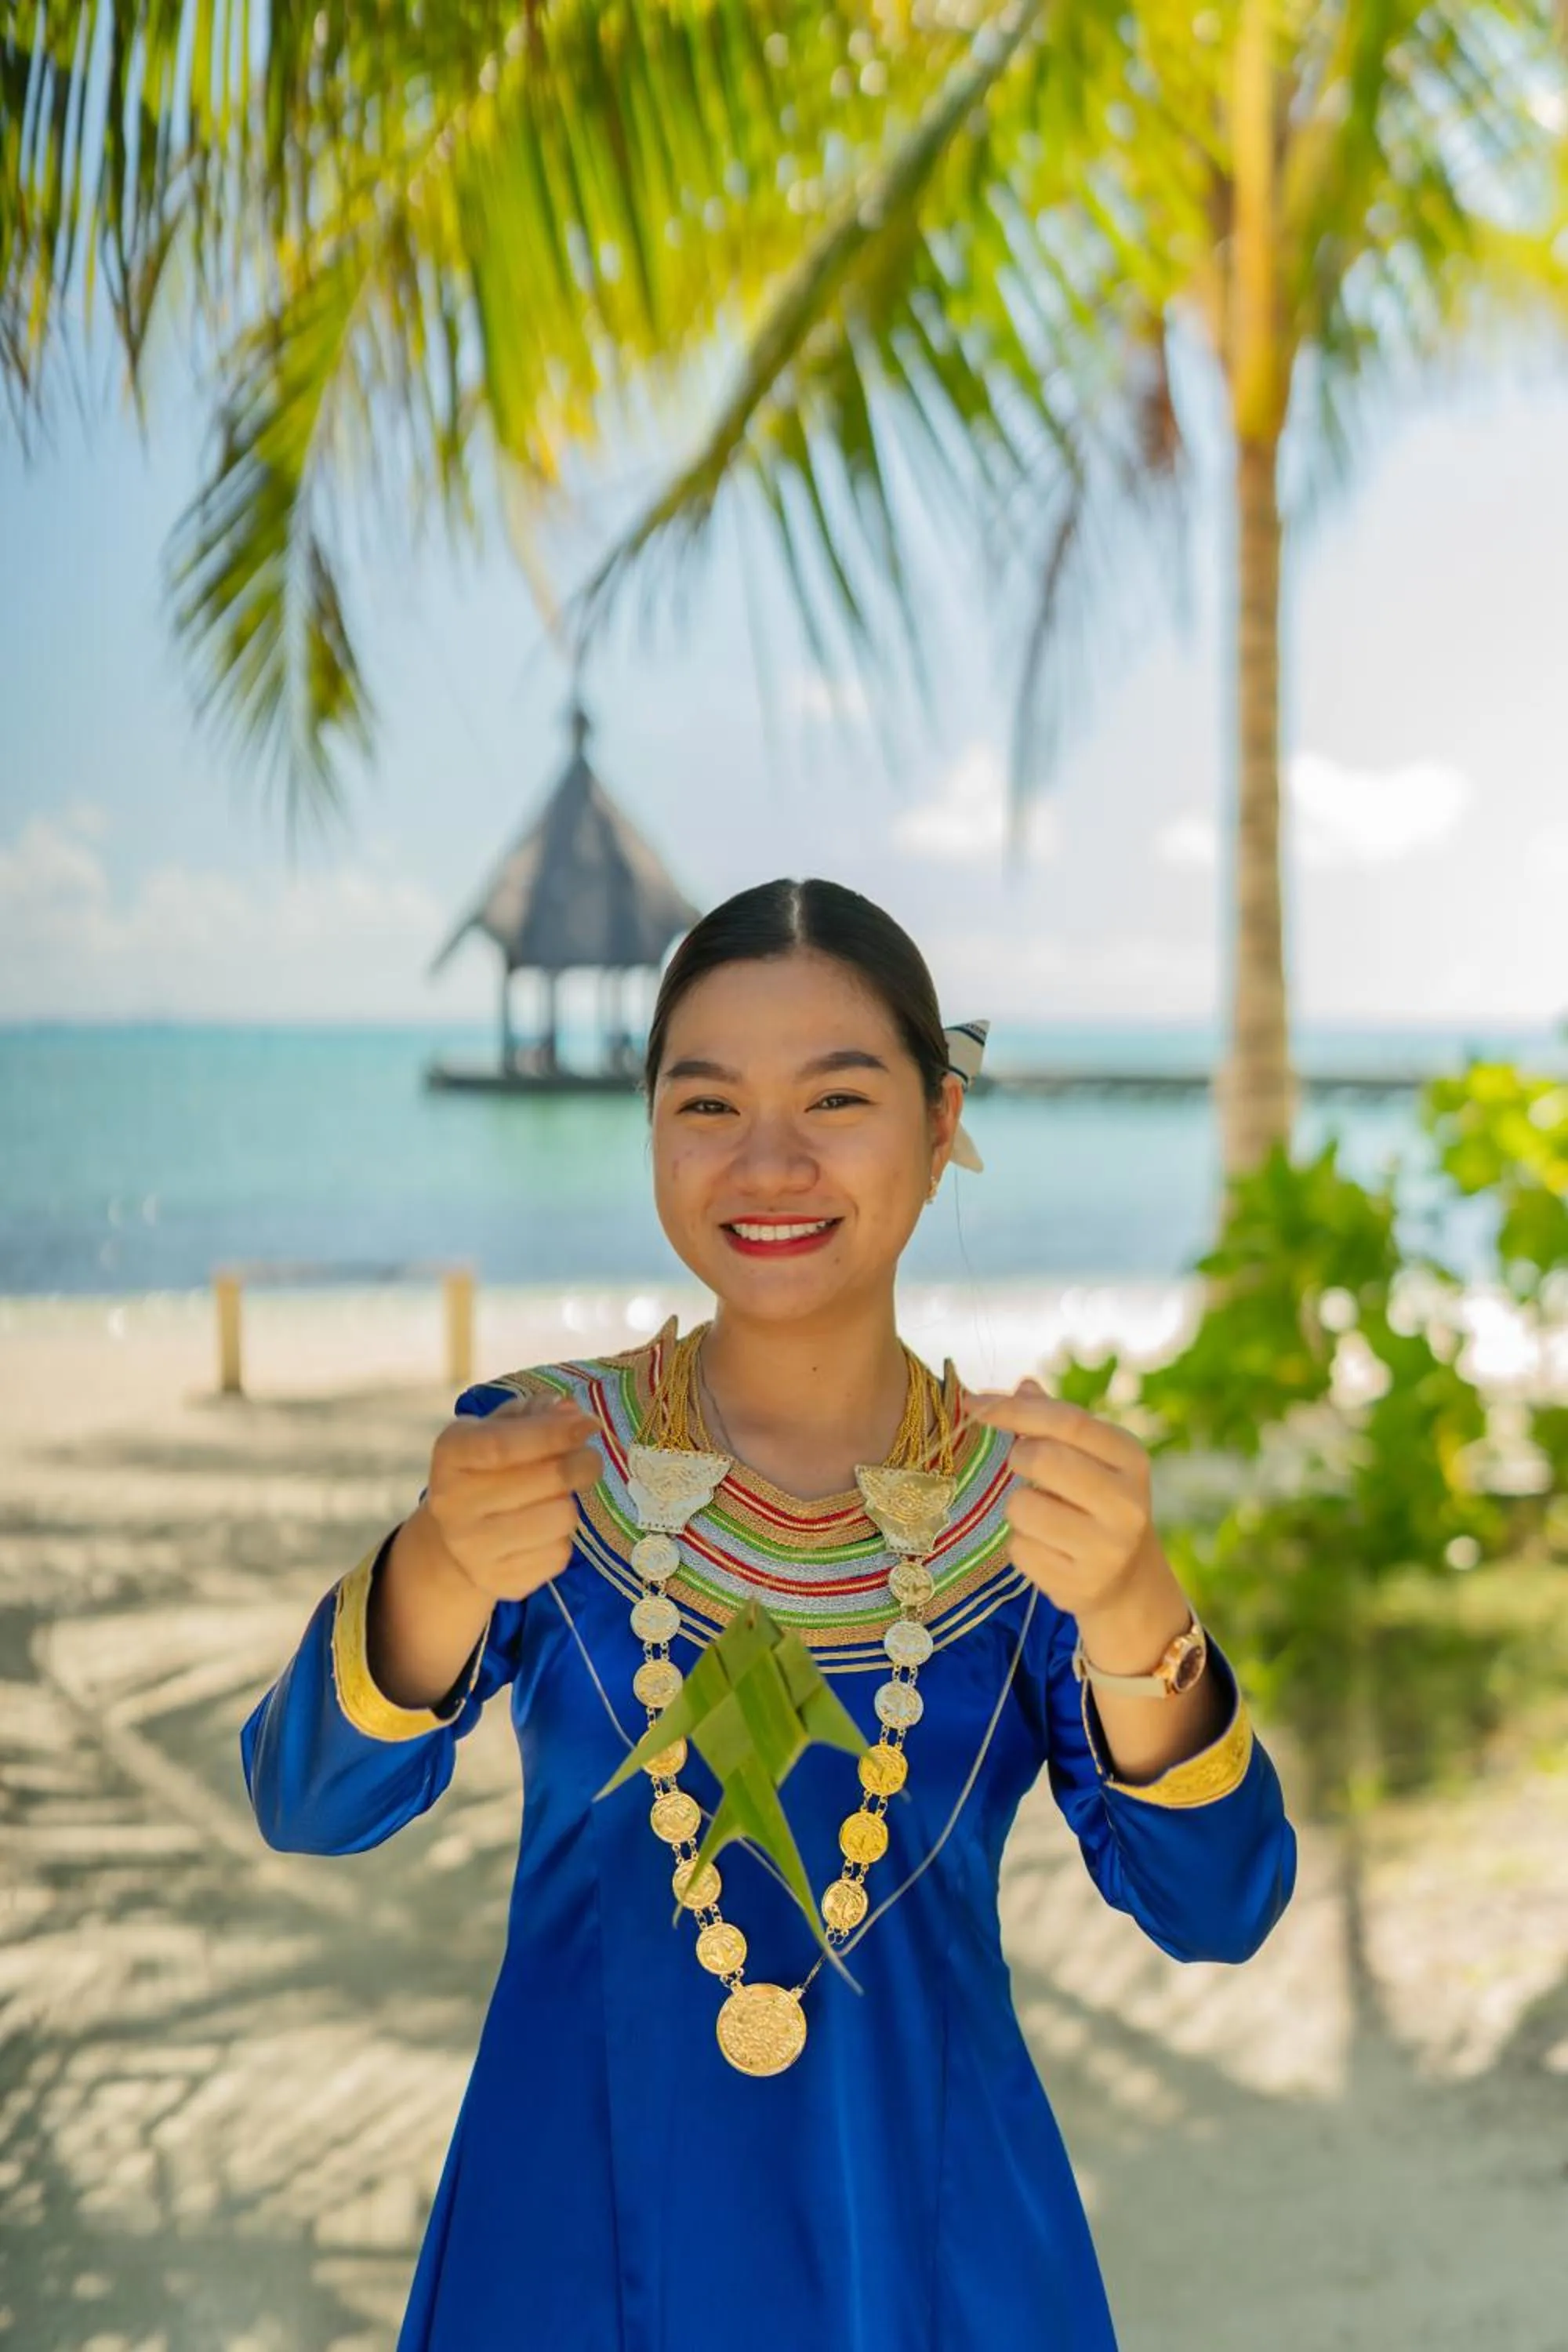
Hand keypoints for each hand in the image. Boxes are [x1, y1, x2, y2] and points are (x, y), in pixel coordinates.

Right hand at [422, 1395, 603, 1603]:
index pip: (503, 1445)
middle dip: (582, 1463)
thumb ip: (535, 1413)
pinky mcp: (499, 1582)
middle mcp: (453, 1504)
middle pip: (547, 1480)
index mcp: (450, 1454)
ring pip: (561, 1518)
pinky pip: (559, 1554)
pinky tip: (544, 1529)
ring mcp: (473, 1550)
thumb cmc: (489, 1468)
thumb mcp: (500, 1427)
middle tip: (588, 1458)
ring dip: (571, 1503)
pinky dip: (562, 1538)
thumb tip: (571, 1413)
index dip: (553, 1433)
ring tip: (558, 1496)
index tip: (587, 1424)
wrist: (456, 1538)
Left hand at [960, 1376, 1164, 1622]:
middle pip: (1042, 1458)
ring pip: (1022, 1507)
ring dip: (1017, 1508)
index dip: (1013, 1408)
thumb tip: (1022, 1385)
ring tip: (1043, 1516)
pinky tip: (1047, 1549)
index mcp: (1130, 1457)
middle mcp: (1126, 1501)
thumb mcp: (1090, 1457)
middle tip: (1022, 1467)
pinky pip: (1019, 1550)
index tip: (973, 1403)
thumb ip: (1055, 1420)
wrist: (1129, 1579)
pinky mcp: (1081, 1584)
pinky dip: (1021, 1545)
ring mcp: (1107, 1547)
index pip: (1067, 1419)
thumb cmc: (1097, 1502)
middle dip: (1017, 1458)